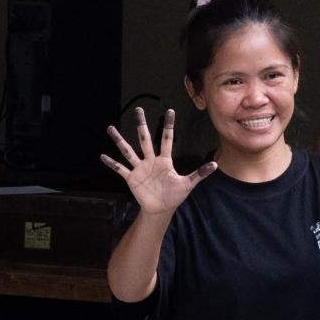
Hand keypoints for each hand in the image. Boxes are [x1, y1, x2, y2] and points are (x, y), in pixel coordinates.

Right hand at [100, 107, 216, 214]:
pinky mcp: (131, 178)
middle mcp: (150, 160)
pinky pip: (120, 169)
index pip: (166, 139)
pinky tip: (103, 156)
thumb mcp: (188, 184)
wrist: (161, 209)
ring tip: (110, 129)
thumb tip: (216, 165)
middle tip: (138, 110)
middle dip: (141, 125)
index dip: (168, 126)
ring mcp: (139, 168)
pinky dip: (112, 163)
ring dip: (119, 141)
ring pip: (128, 151)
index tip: (170, 111)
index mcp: (164, 160)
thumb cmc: (174, 195)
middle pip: (144, 139)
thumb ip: (200, 174)